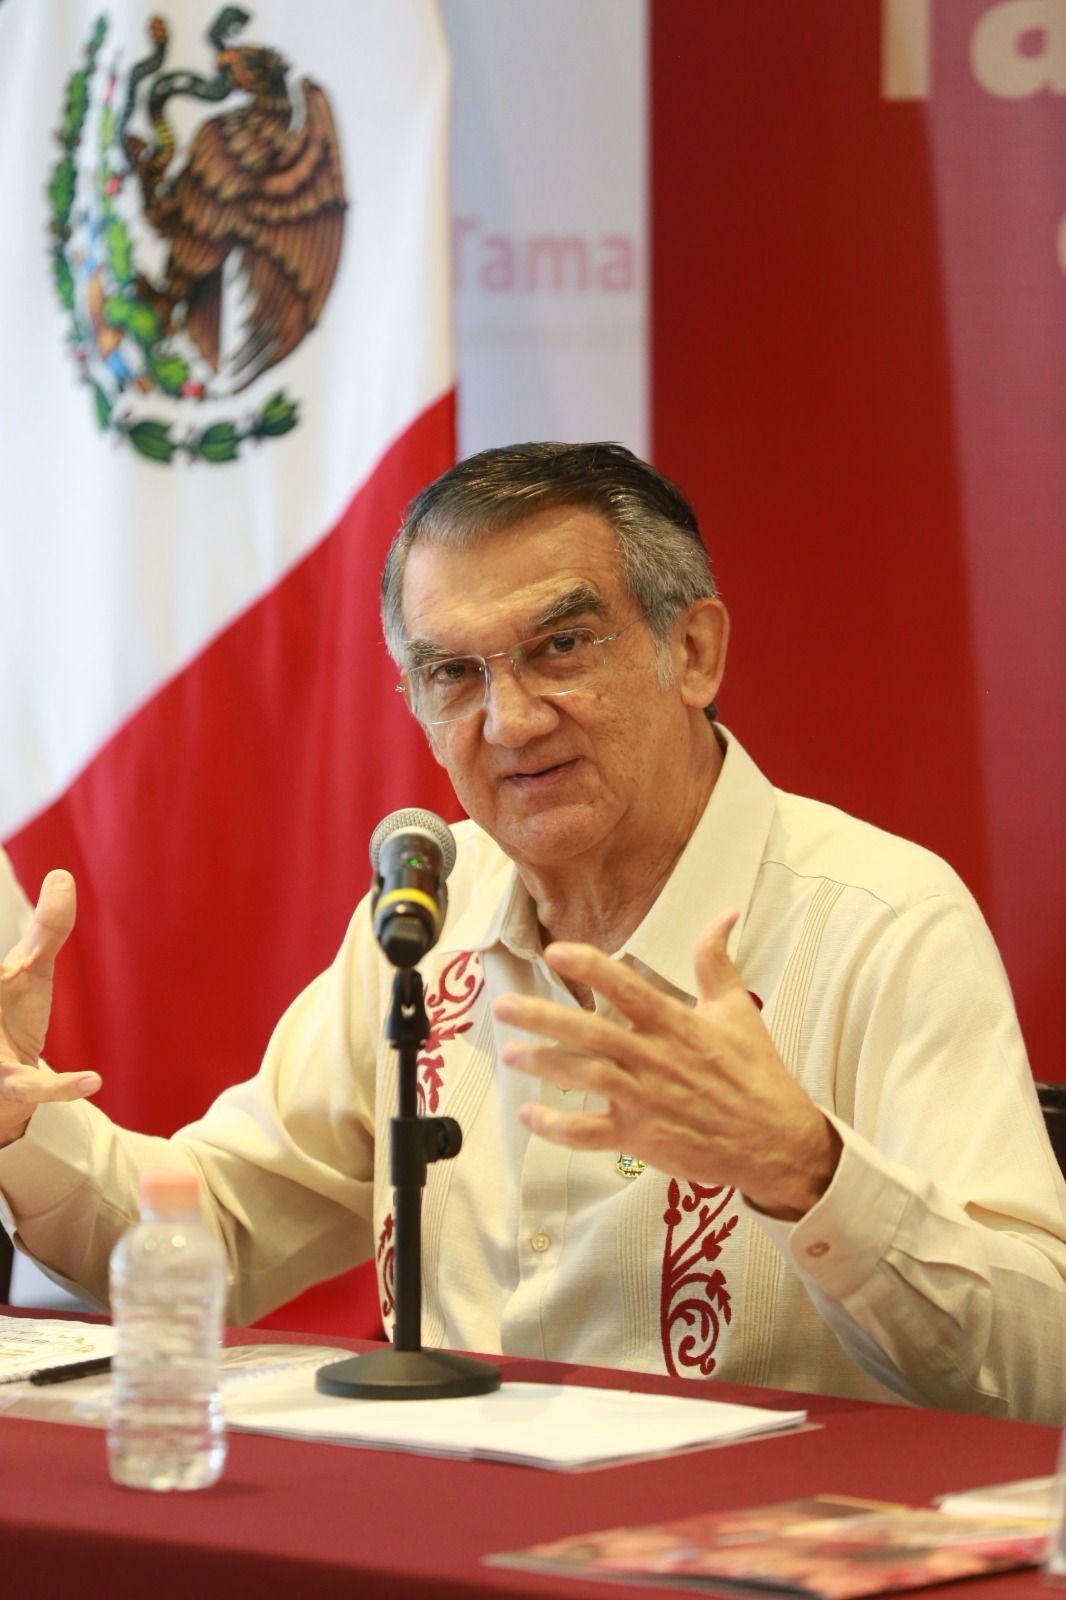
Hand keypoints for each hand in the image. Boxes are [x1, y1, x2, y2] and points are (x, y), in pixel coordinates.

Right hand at [0, 870, 99, 1146]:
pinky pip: (29, 1088)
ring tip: (71, 1067)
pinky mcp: (7, 1084)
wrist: (3, 1080)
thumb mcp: (29, 969)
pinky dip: (59, 1087)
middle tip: (11, 975)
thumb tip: (62, 875)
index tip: (16, 965)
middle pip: (1, 987)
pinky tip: (93, 1080)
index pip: (2, 973)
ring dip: (9, 1067)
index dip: (7, 973)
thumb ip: (48, 926)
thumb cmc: (10, 1013)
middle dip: (4, 982)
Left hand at [492, 909, 840, 1219]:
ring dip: (545, 1065)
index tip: (556, 952)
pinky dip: (558, 1127)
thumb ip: (716, 961)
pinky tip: (531, 1116)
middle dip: (544, 1018)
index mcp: (678, 1025)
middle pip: (592, 1033)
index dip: (591, 968)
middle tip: (503, 1007)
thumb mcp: (738, 1010)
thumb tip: (724, 913)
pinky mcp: (642, 1138)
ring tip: (510, 1054)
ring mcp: (647, 1100)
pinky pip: (591, 1133)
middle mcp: (657, 1059)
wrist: (777, 1141)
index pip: (628, 989)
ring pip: (587, 1078)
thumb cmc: (756, 1074)